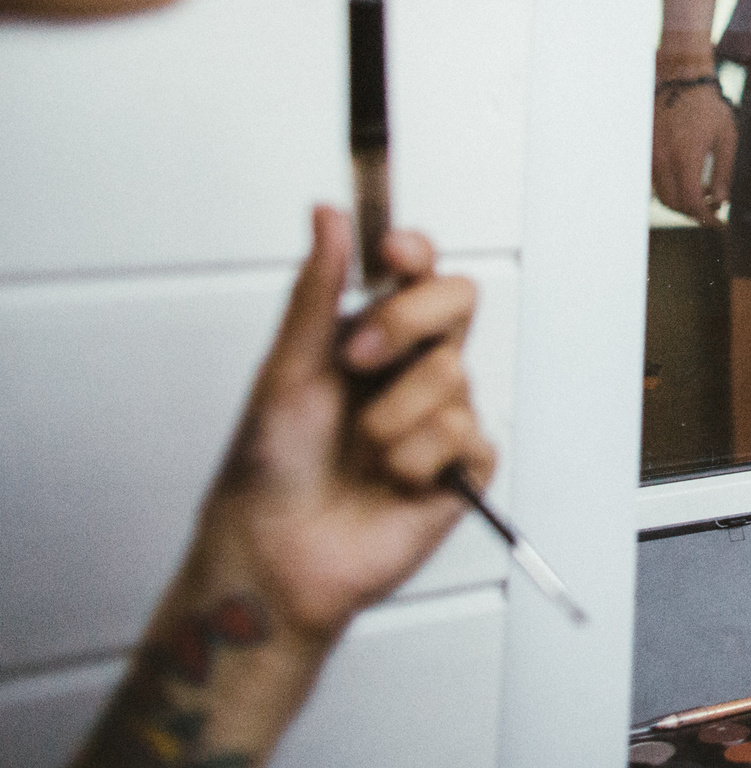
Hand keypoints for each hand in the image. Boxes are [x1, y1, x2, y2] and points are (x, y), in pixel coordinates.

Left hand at [198, 208, 493, 642]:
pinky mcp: (465, 465)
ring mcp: (444, 414)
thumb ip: (317, 291)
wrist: (276, 552)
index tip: (392, 251)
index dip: (416, 252)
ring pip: (452, 374)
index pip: (420, 270)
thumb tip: (329, 215)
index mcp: (376, 335)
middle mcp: (416, 367)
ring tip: (360, 449)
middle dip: (406, 323)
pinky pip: (463, 435)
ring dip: (391, 415)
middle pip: (457, 302)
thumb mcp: (286, 369)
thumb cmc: (269, 466)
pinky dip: (415, 460)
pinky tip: (390, 480)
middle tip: (356, 359)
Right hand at [652, 81, 735, 224]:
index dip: (706, 217)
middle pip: (674, 204)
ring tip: (704, 194)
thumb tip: (721, 201)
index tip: (719, 223)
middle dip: (695, 213)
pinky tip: (689, 182)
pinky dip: (672, 190)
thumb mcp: (727, 136)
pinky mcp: (646, 152)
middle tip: (714, 208)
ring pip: (662, 196)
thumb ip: (724, 171)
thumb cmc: (708, 107)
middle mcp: (663, 159)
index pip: (692, 202)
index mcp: (686, 155)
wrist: (680, 80)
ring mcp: (651, 156)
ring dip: (682, 203)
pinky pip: (656, 183)